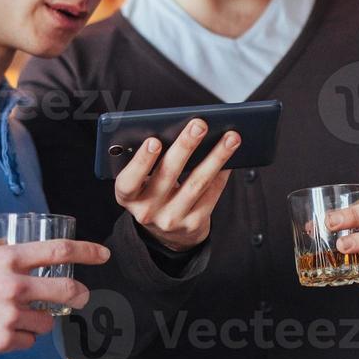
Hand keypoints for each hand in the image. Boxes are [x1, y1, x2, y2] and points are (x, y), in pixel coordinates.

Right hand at [0, 239, 110, 356]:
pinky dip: (22, 338)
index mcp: (7, 258)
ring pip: (48, 321)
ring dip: (41, 320)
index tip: (103, 254)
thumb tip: (11, 242)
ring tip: (20, 318)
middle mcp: (13, 285)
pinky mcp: (2, 340)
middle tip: (81, 297)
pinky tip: (3, 332)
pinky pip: (28, 341)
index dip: (87, 251)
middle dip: (81, 295)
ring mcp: (9, 315)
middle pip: (68, 290)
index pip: (59, 251)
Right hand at [114, 119, 238, 250]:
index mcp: (127, 196)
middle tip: (199, 125)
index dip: (141, 162)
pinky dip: (222, 173)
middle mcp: (146, 211)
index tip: (154, 141)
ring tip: (230, 138)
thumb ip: (147, 163)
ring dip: (216, 157)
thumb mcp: (139, 184)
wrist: (168, 233)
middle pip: (168, 175)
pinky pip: (211, 194)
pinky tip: (231, 157)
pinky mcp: (193, 224)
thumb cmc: (152, 194)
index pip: (129, 181)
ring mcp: (171, 219)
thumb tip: (179, 132)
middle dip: (185, 146)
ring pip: (197, 183)